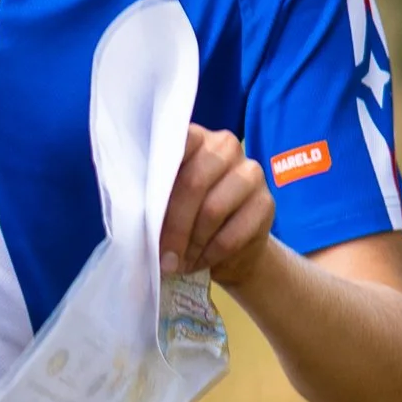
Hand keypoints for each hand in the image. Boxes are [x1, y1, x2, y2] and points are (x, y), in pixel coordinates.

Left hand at [159, 124, 275, 289]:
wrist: (231, 247)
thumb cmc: (189, 217)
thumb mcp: (167, 202)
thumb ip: (156, 195)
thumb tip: (135, 213)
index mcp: (196, 138)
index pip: (178, 141)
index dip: (159, 173)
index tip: (143, 205)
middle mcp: (225, 147)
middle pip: (193, 182)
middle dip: (173, 225)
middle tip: (161, 256)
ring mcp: (250, 172)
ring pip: (213, 209)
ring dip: (191, 244)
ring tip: (177, 263)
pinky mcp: (266, 202)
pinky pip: (233, 233)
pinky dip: (211, 254)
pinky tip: (199, 262)